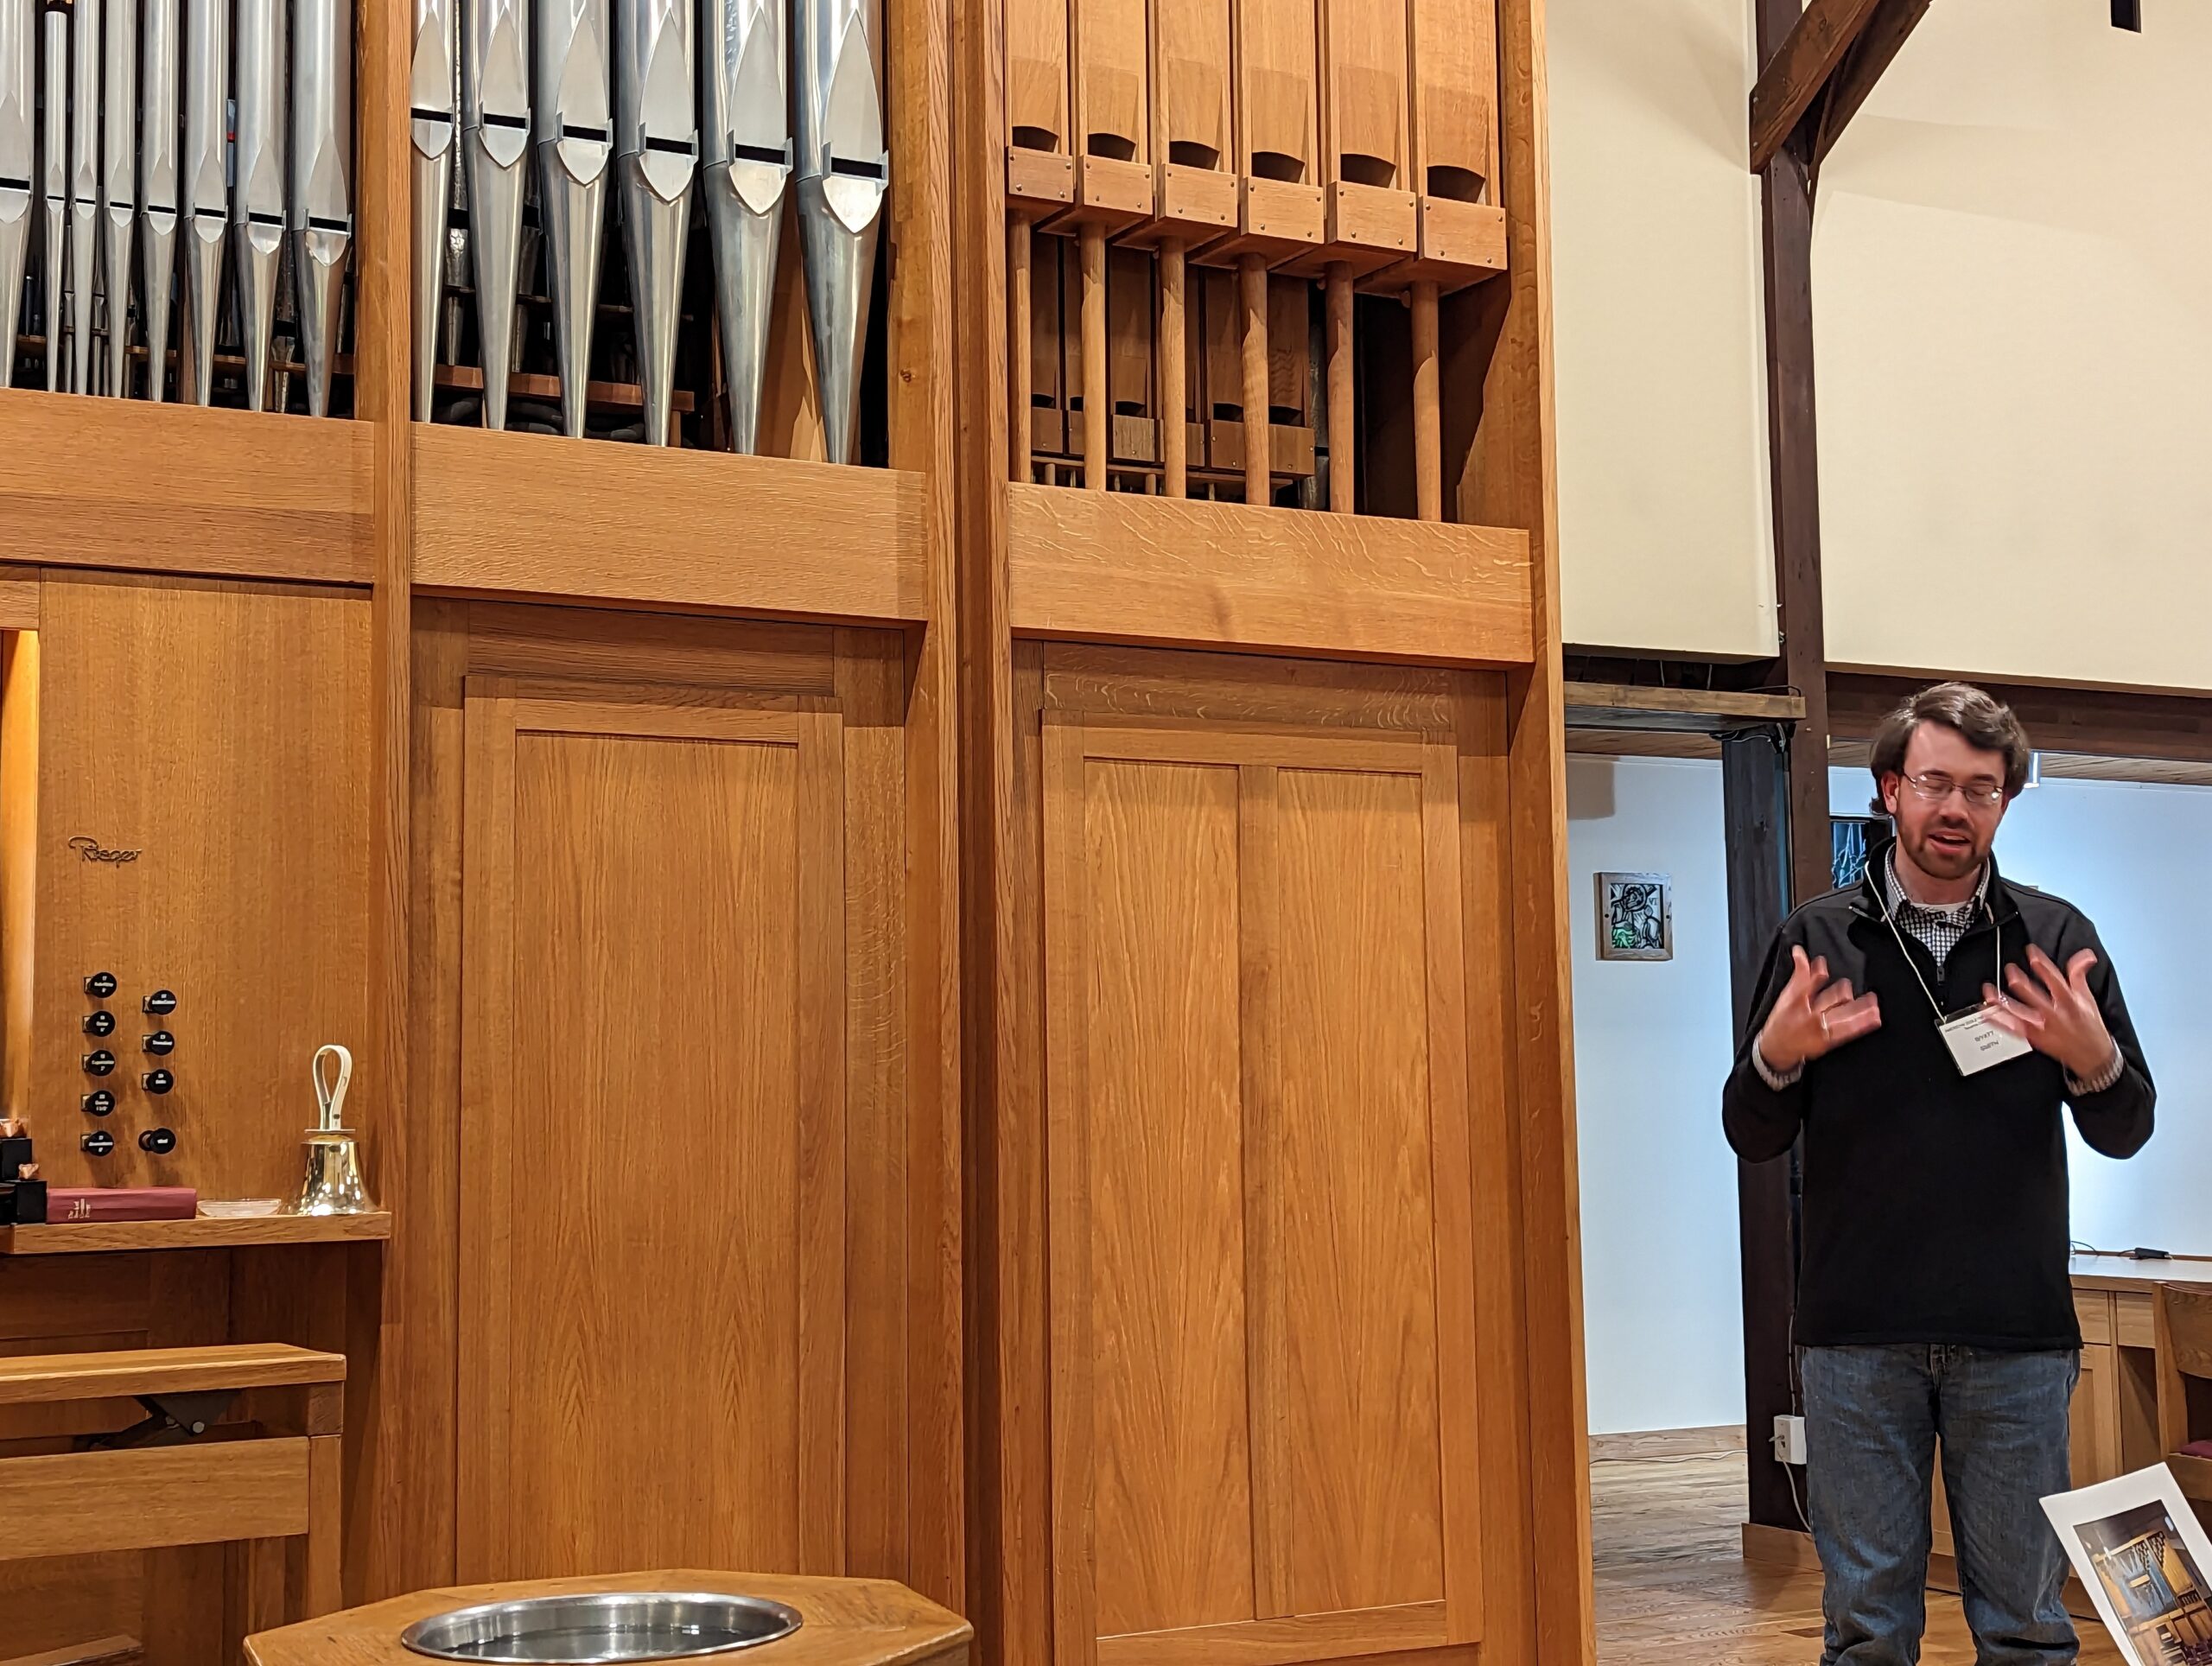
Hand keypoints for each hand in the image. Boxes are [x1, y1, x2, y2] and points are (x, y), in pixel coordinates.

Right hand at [1758, 945, 1882, 1073]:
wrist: (1777, 1048)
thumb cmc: (1781, 1021)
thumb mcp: (1785, 996)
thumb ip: (1798, 974)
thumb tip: (1800, 952)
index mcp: (1797, 1002)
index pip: (1806, 982)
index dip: (1817, 971)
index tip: (1822, 962)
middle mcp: (1810, 1014)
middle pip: (1831, 998)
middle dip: (1842, 989)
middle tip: (1847, 984)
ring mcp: (1821, 1028)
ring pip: (1844, 1013)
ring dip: (1860, 1006)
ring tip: (1872, 999)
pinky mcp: (1829, 1040)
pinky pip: (1849, 1031)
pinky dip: (1863, 1024)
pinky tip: (1874, 1018)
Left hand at [1985, 947, 2114, 1079]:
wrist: (2093, 1056)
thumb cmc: (2090, 1026)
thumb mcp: (2087, 998)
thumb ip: (2079, 975)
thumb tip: (2085, 955)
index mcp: (2069, 1002)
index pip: (2055, 980)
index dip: (2043, 966)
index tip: (2032, 952)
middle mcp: (2055, 1015)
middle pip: (2036, 997)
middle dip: (2023, 984)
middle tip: (2010, 971)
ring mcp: (2043, 1027)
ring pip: (2020, 1013)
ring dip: (2004, 1002)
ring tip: (1990, 992)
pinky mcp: (2034, 1038)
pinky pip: (2013, 1029)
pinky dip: (1998, 1021)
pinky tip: (1986, 1014)